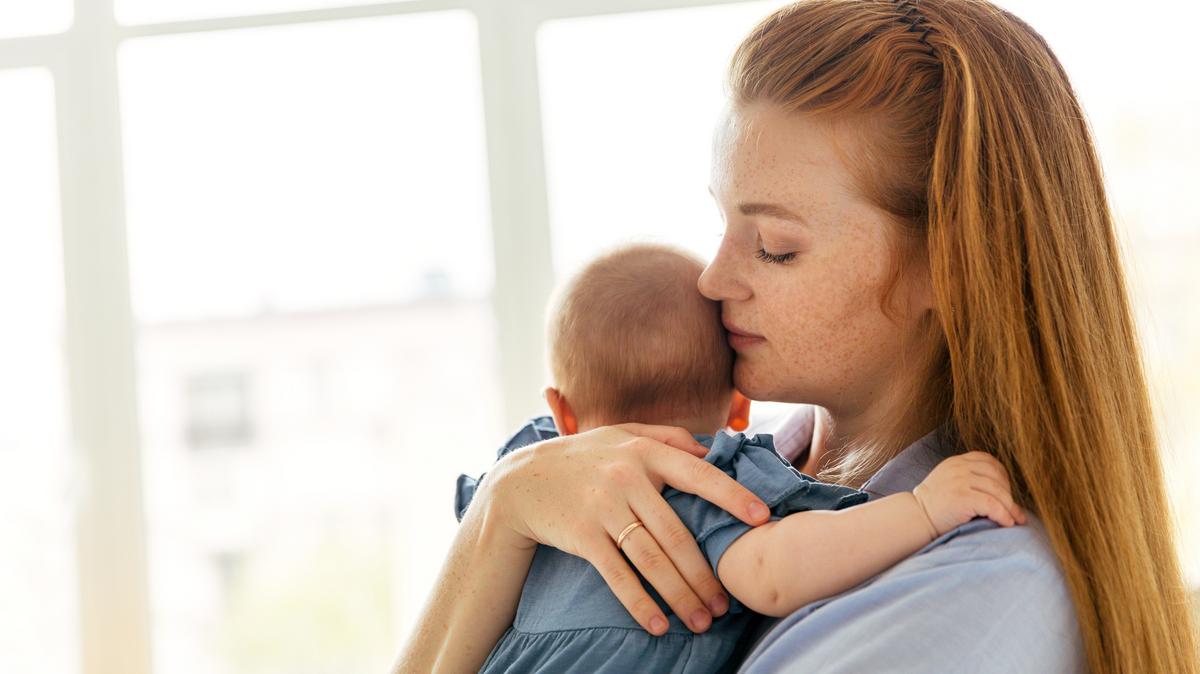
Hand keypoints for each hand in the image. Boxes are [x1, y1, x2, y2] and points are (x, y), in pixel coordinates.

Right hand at [480, 422, 771, 635]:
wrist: (520, 481)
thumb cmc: (583, 458)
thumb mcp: (621, 434)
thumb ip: (667, 436)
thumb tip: (714, 448)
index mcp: (643, 451)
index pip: (698, 474)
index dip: (732, 497)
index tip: (762, 519)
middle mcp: (625, 477)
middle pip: (676, 534)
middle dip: (705, 575)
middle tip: (727, 605)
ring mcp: (602, 506)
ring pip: (651, 559)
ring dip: (680, 595)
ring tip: (702, 620)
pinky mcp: (582, 535)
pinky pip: (617, 574)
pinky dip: (640, 602)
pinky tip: (658, 624)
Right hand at [912, 451, 1027, 536]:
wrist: (916, 517)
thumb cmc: (935, 506)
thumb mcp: (949, 481)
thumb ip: (967, 477)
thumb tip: (1001, 490)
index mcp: (956, 461)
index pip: (988, 461)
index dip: (1003, 476)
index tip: (1007, 493)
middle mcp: (959, 467)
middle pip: (997, 475)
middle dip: (1010, 493)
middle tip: (1015, 510)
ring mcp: (960, 480)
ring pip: (998, 490)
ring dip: (1011, 507)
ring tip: (1015, 519)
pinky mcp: (962, 496)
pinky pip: (992, 504)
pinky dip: (1004, 514)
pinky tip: (1007, 523)